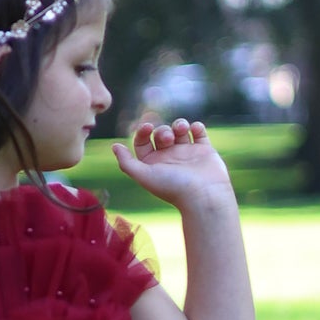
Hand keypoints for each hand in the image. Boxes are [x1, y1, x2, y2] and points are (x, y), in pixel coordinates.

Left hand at [112, 120, 231, 208]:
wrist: (203, 195)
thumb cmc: (173, 187)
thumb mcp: (144, 176)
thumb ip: (127, 162)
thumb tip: (115, 146)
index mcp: (153, 164)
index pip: (142, 142)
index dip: (142, 132)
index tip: (147, 127)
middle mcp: (169, 158)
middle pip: (161, 133)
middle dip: (162, 131)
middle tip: (167, 138)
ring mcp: (187, 153)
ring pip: (179, 129)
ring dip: (179, 124)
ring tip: (182, 128)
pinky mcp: (204, 150)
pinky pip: (199, 132)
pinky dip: (196, 126)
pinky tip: (194, 130)